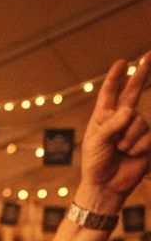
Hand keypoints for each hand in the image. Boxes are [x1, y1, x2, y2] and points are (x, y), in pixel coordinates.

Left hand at [80, 53, 149, 201]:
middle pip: (133, 92)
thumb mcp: (97, 142)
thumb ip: (112, 125)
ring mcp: (135, 129)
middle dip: (142, 74)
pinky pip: (147, 136)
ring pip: (139, 121)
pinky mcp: (147, 140)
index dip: (116, 78)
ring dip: (128, 138)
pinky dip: (138, 146)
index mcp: (103, 117)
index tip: (121, 62)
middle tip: (149, 54)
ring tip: (120, 150)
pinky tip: (131, 155)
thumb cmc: (95, 164)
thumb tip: (130, 110)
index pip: (110, 93)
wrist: (106, 185)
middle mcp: (120, 119)